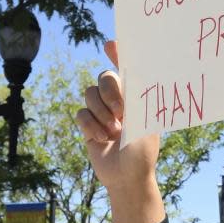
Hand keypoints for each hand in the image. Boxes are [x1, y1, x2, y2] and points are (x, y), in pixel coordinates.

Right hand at [76, 41, 159, 197]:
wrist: (128, 178)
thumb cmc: (142, 152)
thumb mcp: (142, 122)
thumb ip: (133, 98)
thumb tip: (127, 73)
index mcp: (136, 96)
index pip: (127, 68)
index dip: (118, 53)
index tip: (111, 44)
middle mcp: (118, 100)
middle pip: (104, 76)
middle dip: (109, 91)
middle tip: (121, 111)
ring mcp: (101, 112)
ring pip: (89, 93)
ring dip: (101, 113)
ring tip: (114, 132)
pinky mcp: (88, 125)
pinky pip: (81, 113)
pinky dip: (90, 126)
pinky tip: (101, 140)